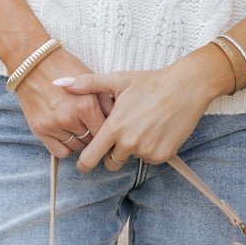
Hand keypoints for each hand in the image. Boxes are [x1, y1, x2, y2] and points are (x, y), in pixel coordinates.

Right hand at [13, 48, 114, 157]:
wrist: (32, 62)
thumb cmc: (63, 66)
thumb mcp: (90, 78)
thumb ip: (105, 100)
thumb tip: (117, 120)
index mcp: (86, 105)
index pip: (104, 132)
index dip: (108, 131)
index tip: (108, 129)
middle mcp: (69, 118)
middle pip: (91, 140)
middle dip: (93, 133)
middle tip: (90, 123)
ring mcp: (53, 126)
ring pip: (76, 146)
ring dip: (79, 139)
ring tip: (77, 125)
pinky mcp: (40, 130)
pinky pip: (60, 151)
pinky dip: (65, 146)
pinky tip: (66, 133)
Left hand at [51, 64, 210, 173]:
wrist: (186, 87)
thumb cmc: (150, 82)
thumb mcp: (118, 80)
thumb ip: (87, 84)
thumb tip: (58, 84)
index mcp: (114, 127)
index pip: (90, 158)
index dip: (84, 164)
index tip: (84, 164)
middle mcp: (129, 142)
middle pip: (110, 163)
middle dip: (110, 154)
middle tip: (120, 135)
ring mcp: (147, 150)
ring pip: (131, 159)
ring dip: (132, 149)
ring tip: (142, 125)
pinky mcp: (163, 155)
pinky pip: (149, 158)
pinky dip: (150, 149)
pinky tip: (156, 129)